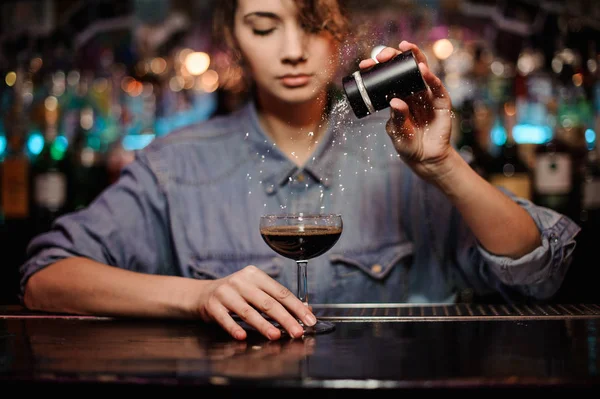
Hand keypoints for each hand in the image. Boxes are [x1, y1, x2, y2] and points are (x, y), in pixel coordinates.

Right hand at [197, 265, 316, 340]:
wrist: (201, 294)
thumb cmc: (235, 294)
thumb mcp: (256, 291)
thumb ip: (278, 299)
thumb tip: (306, 310)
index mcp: (255, 275)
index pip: (281, 292)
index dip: (297, 307)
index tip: (309, 320)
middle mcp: (241, 281)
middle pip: (268, 302)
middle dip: (285, 318)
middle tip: (298, 332)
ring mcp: (226, 292)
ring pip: (248, 311)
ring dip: (263, 325)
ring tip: (276, 336)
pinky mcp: (212, 305)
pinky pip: (225, 318)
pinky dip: (234, 328)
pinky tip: (242, 336)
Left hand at [359, 41, 454, 181]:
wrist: (424, 157)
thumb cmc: (407, 143)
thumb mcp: (396, 131)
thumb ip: (397, 117)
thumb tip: (395, 101)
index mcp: (398, 95)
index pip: (388, 76)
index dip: (378, 68)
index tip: (365, 64)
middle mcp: (413, 91)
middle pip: (405, 68)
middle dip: (395, 57)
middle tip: (384, 55)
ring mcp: (427, 95)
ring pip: (423, 71)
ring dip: (415, 58)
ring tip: (407, 48)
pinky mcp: (441, 102)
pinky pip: (437, 87)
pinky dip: (431, 78)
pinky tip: (423, 70)